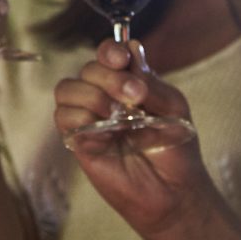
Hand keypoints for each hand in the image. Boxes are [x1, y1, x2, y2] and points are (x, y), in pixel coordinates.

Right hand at [53, 39, 219, 238]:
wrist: (174, 191)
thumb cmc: (176, 148)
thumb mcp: (173, 107)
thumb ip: (149, 80)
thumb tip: (130, 49)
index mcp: (128, 82)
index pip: (108, 53)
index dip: (110, 50)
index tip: (123, 60)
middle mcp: (105, 95)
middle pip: (88, 68)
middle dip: (109, 77)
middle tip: (135, 96)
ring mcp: (90, 118)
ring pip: (67, 88)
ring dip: (92, 96)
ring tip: (119, 116)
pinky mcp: (79, 141)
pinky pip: (64, 117)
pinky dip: (82, 118)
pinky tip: (106, 132)